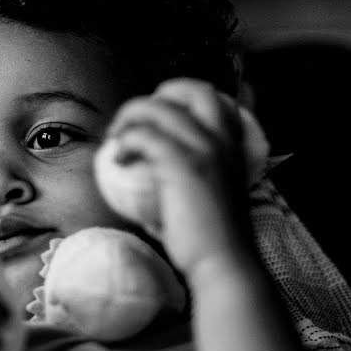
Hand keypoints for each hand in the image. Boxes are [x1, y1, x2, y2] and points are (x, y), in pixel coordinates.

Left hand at [104, 79, 254, 278]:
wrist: (224, 263)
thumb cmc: (210, 235)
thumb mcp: (211, 191)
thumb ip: (193, 170)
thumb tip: (153, 165)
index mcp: (233, 143)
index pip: (213, 96)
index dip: (179, 99)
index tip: (155, 121)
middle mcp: (223, 138)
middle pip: (191, 87)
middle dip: (156, 96)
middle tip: (134, 123)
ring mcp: (206, 148)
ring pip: (159, 107)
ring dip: (129, 117)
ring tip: (117, 140)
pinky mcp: (184, 164)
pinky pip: (144, 135)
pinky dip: (125, 141)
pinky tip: (118, 159)